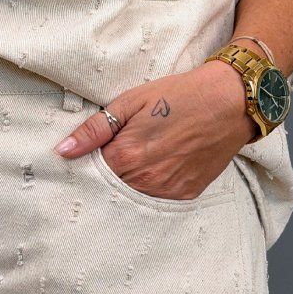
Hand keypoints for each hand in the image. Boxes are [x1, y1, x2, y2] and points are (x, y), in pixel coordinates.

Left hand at [54, 59, 258, 199]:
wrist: (230, 102)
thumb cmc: (180, 95)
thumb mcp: (131, 102)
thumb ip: (94, 129)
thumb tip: (63, 151)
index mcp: (126, 156)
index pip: (90, 171)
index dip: (90, 159)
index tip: (96, 149)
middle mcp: (145, 180)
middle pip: (111, 187)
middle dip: (109, 173)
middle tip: (122, 151)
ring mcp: (167, 190)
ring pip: (134, 195)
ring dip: (131, 181)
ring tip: (144, 155)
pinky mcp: (186, 193)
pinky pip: (159, 197)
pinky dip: (154, 185)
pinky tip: (161, 164)